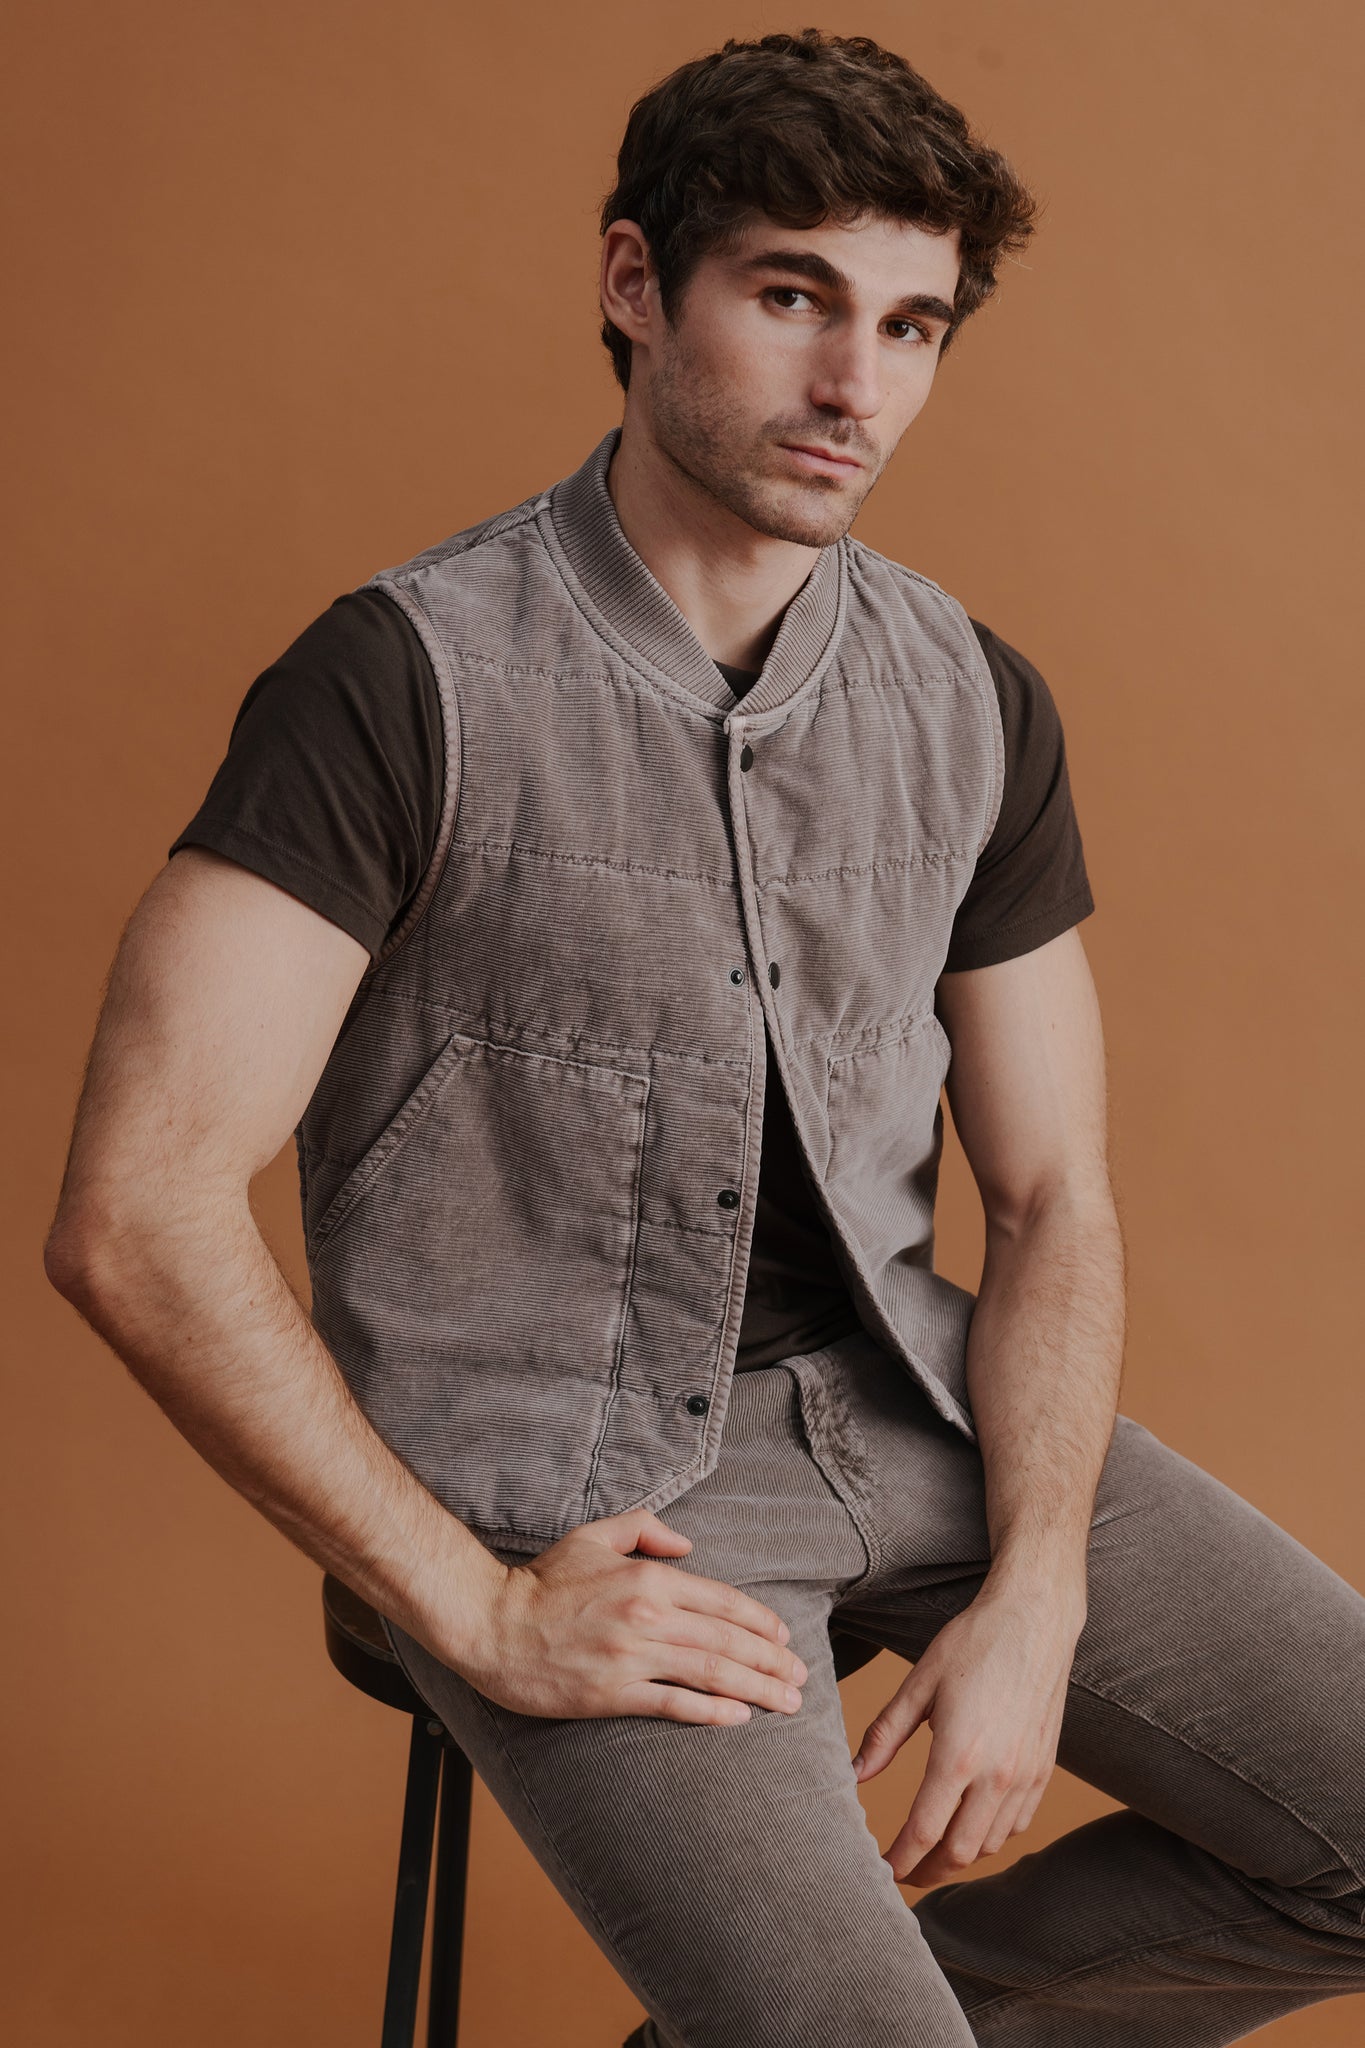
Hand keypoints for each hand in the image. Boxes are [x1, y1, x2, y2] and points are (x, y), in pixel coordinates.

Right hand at [464, 1508, 808, 1723]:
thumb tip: (687, 1544)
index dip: (760, 1621)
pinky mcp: (611, 1694)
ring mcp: (630, 1657)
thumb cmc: (541, 1581)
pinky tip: (738, 1717)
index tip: (784, 1638)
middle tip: (800, 1677)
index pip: (721, 1600)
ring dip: (756, 1688)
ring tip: (786, 1702)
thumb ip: (644, 1531)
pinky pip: (673, 1704)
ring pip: (710, 1673)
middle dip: (772, 1660)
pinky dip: (711, 1711)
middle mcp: (647, 1616)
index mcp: (647, 1578)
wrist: (489, 1624)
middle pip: (727, 1640)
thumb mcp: (593, 1536)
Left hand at [850, 1581, 1082, 1885]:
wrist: (1035, 1619)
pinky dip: (991, 1837)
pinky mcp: (1044, 1769)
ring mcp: (1026, 1776)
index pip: (924, 1832)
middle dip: (926, 1871)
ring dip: (958, 1857)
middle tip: (902, 1872)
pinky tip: (971, 1826)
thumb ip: (885, 1733)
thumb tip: (854, 1772)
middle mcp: (997, 1776)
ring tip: (932, 1852)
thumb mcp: (919, 1683)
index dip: (900, 1860)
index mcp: (958, 1755)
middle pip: (958, 1852)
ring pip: (990, 1845)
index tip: (881, 1871)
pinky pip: (1018, 1824)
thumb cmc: (973, 1643)